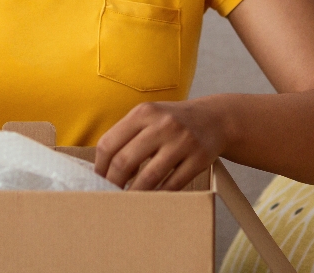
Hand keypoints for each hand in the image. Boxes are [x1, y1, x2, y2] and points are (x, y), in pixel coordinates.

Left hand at [95, 100, 224, 190]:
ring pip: (149, 177)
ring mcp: (182, 141)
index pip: (109, 143)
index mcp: (144, 112)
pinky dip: (159, 194)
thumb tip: (105, 170)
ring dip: (135, 193)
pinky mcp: (199, 158)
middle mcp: (162, 124)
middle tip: (110, 194)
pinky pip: (173, 184)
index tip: (98, 180)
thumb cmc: (173, 122)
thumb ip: (127, 136)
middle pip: (124, 161)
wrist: (215, 119)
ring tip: (128, 200)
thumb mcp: (149, 117)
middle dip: (113, 183)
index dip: (100, 166)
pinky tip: (152, 197)